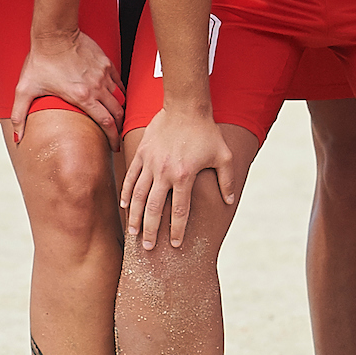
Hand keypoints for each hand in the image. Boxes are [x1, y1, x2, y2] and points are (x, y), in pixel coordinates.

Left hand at [11, 27, 123, 143]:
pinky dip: (119, 92)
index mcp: (82, 97)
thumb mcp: (25, 90)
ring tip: (116, 118)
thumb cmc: (40, 60)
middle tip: (116, 136)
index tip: (114, 146)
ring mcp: (103, 75)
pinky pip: (118, 82)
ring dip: (119, 110)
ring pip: (120, 97)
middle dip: (119, 127)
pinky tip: (115, 96)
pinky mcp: (106, 64)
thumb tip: (18, 136)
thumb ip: (20, 115)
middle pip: (117, 112)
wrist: (54, 34)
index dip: (112, 137)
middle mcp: (97, 87)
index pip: (106, 123)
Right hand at [119, 105, 235, 250]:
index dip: (178, 230)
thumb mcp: (223, 155)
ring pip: (139, 196)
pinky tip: (126, 206)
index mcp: (185, 176)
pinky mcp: (141, 154)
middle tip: (147, 248)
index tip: (176, 244)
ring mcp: (150, 163)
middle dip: (151, 231)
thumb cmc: (207, 132)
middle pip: (155, 209)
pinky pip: (131, 178)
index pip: (180, 211)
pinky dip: (127, 193)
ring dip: (135, 216)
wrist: (186, 106)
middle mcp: (165, 172)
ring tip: (133, 233)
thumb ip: (226, 180)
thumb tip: (230, 201)